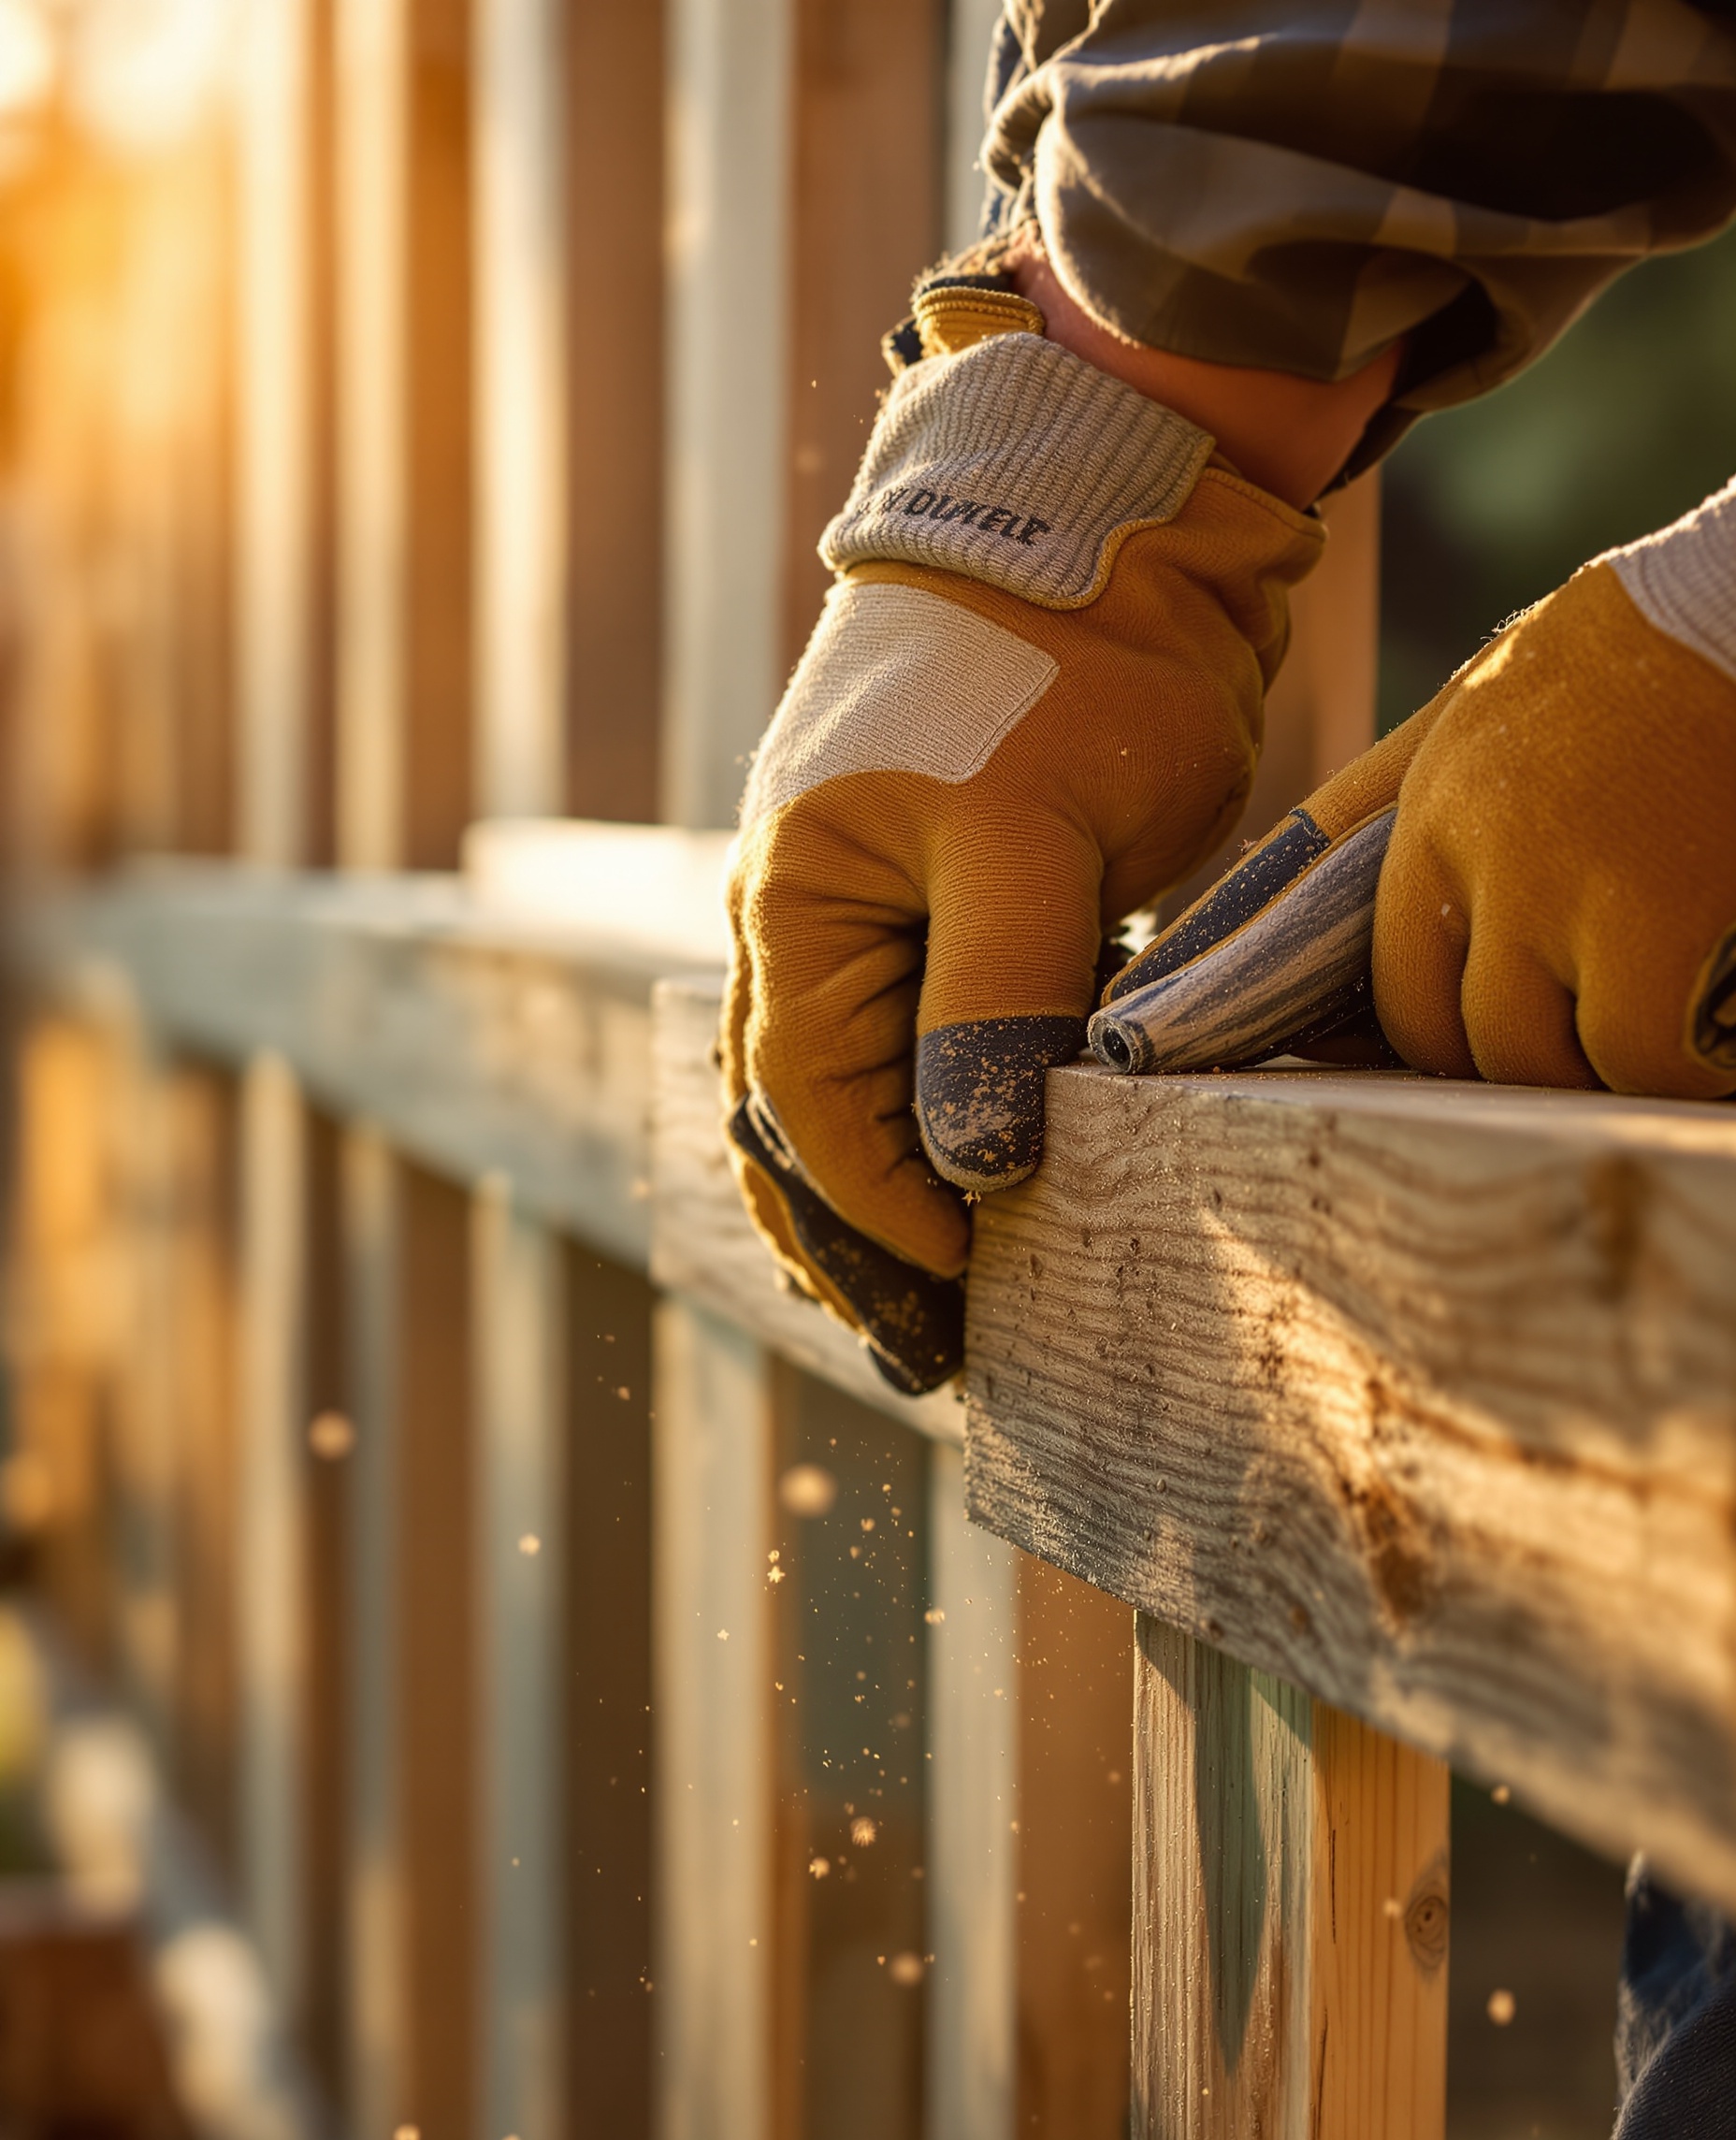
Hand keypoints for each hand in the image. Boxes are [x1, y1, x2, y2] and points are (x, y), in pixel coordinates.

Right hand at [722, 278, 1322, 1390]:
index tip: (962, 1292)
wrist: (1116, 528)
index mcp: (798, 899)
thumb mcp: (1035, 840)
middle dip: (850, 1234)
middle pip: (795, 1116)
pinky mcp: (935, 893)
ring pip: (838, 1087)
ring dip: (877, 1194)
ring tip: (927, 1294)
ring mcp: (863, 901)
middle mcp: (804, 911)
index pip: (812, 1107)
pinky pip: (901, 1036)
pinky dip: (923, 1121)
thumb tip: (967, 1165)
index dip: (882, 1215)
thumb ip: (995, 1003)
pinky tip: (967, 1175)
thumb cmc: (1068, 669)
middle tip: (920, 1344)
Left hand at [1102, 509, 1735, 1099]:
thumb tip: (1227, 920)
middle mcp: (1504, 874)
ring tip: (1656, 978)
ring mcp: (1602, 912)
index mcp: (1438, 821)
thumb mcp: (1458, 720)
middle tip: (1591, 996)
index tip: (1493, 1024)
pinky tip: (1707, 989)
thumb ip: (1354, 822)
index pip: (1400, 999)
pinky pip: (1658, 1062)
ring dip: (1608, 1052)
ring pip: (1570, 1068)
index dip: (1445, 1032)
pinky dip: (1681, 1055)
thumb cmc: (1613, 665)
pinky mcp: (1690, 950)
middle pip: (1482, 1047)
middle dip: (1530, 1049)